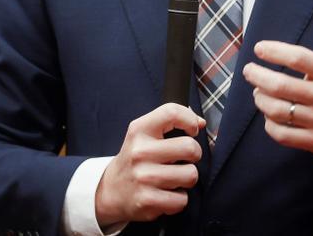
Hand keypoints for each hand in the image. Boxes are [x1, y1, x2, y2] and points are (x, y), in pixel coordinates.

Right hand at [95, 103, 204, 226]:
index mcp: (139, 131)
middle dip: (194, 155)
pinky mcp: (147, 200)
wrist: (111, 191)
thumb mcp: (144, 135)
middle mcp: (140, 152)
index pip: (172, 113)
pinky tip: (166, 194)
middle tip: (182, 159)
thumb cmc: (135, 160)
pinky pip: (182, 199)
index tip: (192, 131)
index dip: (190, 120)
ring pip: (191, 175)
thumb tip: (201, 123)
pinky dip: (178, 199)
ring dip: (186, 179)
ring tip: (173, 179)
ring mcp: (143, 177)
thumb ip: (171, 123)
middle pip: (190, 148)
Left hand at [242, 1, 312, 164]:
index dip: (276, 51)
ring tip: (257, 91)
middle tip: (249, 70)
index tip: (259, 48)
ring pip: (279, 111)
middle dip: (258, 77)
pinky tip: (268, 114)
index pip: (300, 58)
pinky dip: (269, 124)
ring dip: (261, 100)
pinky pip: (284, 134)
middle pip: (283, 87)